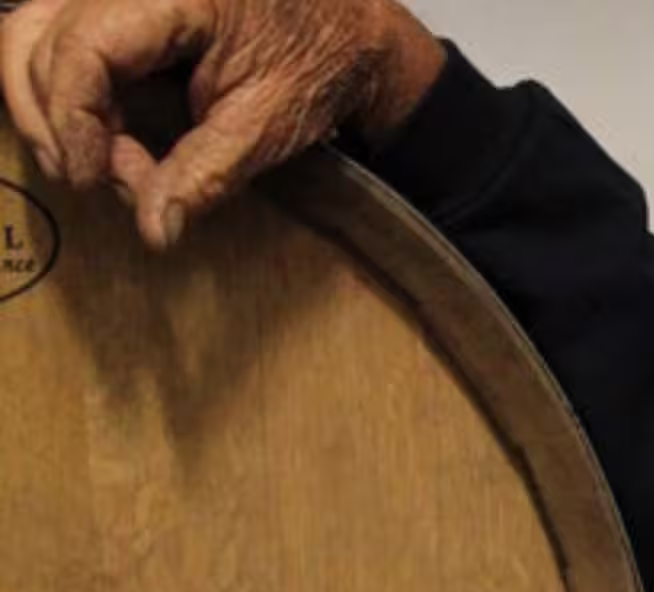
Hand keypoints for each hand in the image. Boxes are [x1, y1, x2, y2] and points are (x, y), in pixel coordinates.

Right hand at [1, 0, 443, 249]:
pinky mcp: (114, 5)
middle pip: (40, 44)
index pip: (83, 50)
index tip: (92, 181)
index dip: (74, 122)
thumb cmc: (316, 64)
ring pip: (30, 35)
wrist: (344, 31)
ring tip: (101, 166)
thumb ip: (204, 173)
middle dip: (65, 125)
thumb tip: (153, 230)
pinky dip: (63, 90)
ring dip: (50, 109)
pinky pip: (54, 35)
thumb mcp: (268, 125)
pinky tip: (101, 137)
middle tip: (117, 181)